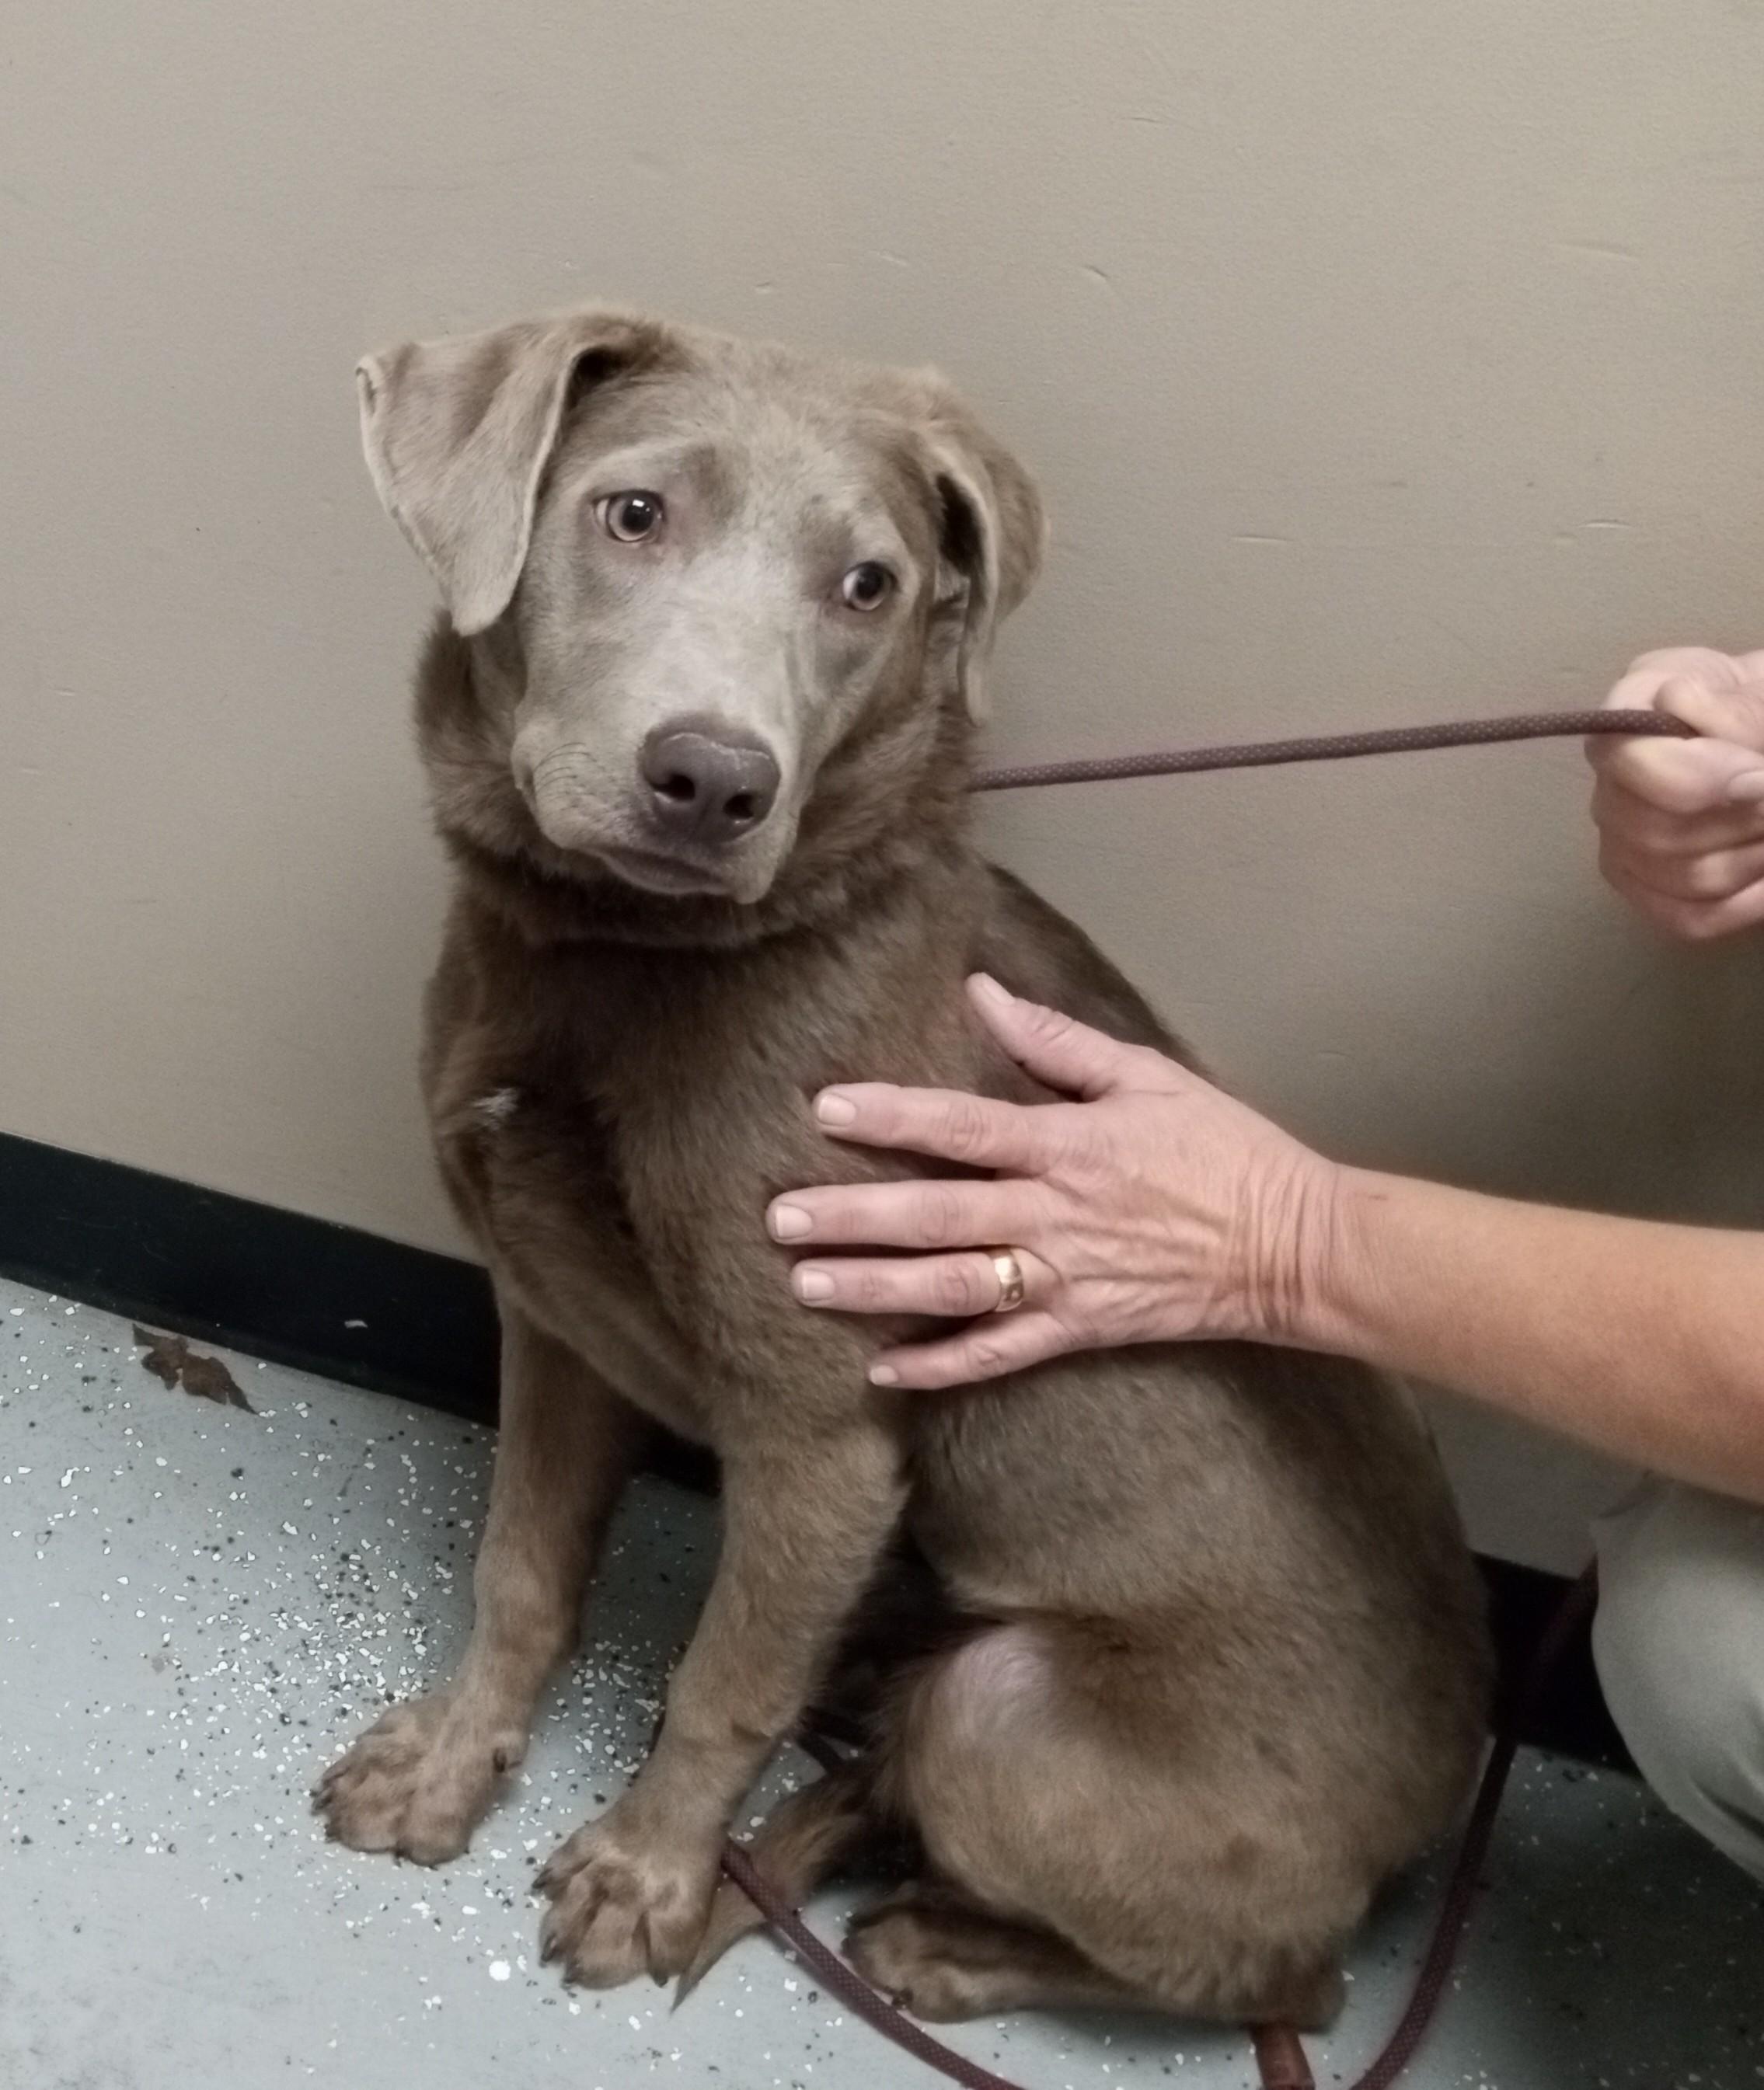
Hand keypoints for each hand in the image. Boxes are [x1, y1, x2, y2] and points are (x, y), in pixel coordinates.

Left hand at [766, 975, 1336, 1388]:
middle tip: (780, 1219)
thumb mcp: (1148, 1076)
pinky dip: (942, 1367)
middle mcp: (1055, 1215)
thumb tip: (983, 993)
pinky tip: (882, 1372)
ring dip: (877, 1290)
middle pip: (938, 1216)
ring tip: (806, 1286)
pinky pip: (1000, 1355)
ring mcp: (1064, 1280)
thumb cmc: (1222, 1151)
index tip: (825, 1108)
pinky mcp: (1079, 1329)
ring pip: (954, 1288)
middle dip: (854, 1217)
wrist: (1292, 1246)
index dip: (892, 1116)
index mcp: (1068, 1144)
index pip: (962, 1127)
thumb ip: (1057, 1041)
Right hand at [1589, 646, 1763, 939]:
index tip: (1757, 775)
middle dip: (1742, 820)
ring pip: (1686, 877)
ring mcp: (1622, 846)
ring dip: (1754, 855)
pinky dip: (1748, 903)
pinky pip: (1691, 919)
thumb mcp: (1754, 687)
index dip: (1696, 778)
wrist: (1756, 729)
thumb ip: (1738, 711)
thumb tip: (1733, 766)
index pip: (1628, 762)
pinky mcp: (1646, 891)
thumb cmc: (1753, 704)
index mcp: (1625, 721)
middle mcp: (1608, 790)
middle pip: (1657, 833)